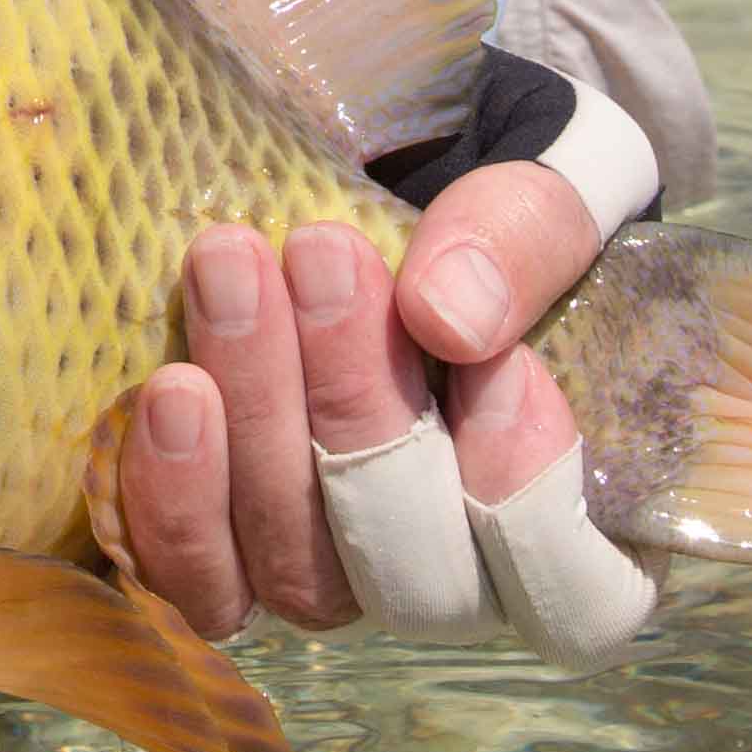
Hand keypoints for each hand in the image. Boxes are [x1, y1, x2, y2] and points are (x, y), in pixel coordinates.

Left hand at [119, 151, 614, 639]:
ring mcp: (332, 567)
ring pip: (303, 573)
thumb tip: (447, 319)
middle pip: (417, 578)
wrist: (375, 155)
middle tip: (320, 253)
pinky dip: (180, 498)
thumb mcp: (549, 163)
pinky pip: (198, 580)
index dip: (534, 505)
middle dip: (364, 416)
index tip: (493, 359)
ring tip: (227, 268)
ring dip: (261, 420)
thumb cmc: (483, 186)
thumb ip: (521, 234)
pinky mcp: (222, 551)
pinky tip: (169, 389)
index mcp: (563, 498)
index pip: (582, 596)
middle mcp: (449, 564)